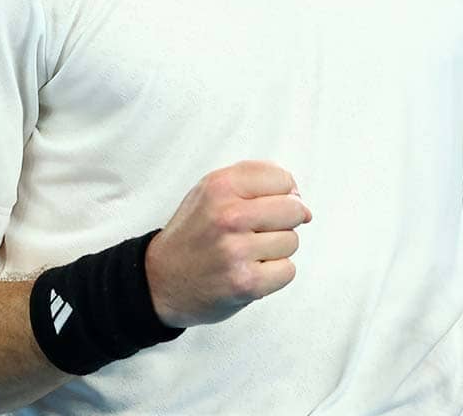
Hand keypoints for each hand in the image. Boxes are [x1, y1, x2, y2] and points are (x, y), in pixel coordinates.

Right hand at [144, 160, 312, 327]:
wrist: (159, 280)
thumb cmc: (194, 233)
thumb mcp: (212, 190)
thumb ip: (255, 180)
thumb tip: (302, 202)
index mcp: (221, 186)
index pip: (282, 179)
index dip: (282, 194)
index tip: (266, 206)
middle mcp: (228, 215)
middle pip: (294, 210)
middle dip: (284, 222)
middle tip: (259, 232)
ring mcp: (236, 251)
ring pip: (292, 241)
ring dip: (276, 250)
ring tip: (247, 253)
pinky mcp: (245, 283)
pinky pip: (288, 271)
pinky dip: (273, 274)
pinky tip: (250, 271)